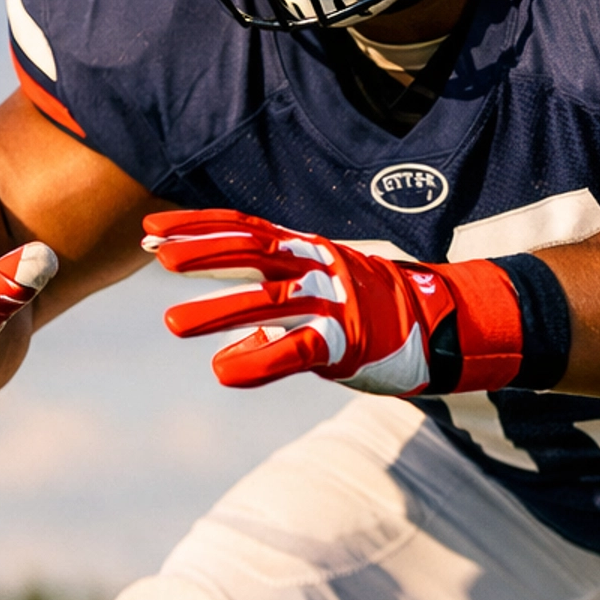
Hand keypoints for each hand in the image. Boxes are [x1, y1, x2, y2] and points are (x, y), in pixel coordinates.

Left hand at [143, 208, 523, 394]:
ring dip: (218, 311)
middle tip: (156, 257)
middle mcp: (318, 269)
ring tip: (171, 323)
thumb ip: (277, 324)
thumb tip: (230, 353)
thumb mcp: (324, 306)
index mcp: (310, 252)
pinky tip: (223, 372)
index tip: (153, 231)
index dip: (198, 228)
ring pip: (268, 302)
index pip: (246, 229)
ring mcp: (334, 303)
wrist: (446, 328)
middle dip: (203, 252)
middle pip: (253, 252)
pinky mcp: (348, 343)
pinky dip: (259, 361)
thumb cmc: (378, 318)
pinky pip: (298, 351)